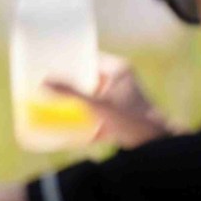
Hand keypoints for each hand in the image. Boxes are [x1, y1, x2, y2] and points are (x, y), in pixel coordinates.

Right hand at [45, 52, 178, 148]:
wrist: (157, 144)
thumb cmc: (132, 120)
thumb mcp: (98, 105)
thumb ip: (71, 94)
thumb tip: (43, 82)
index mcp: (118, 69)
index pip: (88, 57)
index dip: (68, 58)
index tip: (48, 62)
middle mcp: (120, 80)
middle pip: (86, 75)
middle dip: (67, 81)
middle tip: (44, 83)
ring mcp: (120, 97)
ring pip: (91, 93)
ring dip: (74, 98)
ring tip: (51, 101)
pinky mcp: (119, 113)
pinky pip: (96, 109)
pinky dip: (83, 113)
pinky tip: (66, 121)